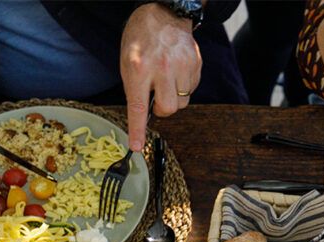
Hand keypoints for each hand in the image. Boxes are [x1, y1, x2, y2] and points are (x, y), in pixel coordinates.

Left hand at [120, 3, 200, 150]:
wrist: (164, 13)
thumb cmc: (141, 37)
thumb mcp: (127, 60)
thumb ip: (134, 86)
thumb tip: (142, 112)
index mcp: (139, 68)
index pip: (138, 107)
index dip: (137, 130)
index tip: (136, 146)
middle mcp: (162, 68)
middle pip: (168, 108)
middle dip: (162, 109)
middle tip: (155, 97)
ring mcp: (182, 66)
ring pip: (182, 101)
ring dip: (173, 96)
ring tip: (166, 79)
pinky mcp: (196, 64)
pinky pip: (191, 89)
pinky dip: (183, 86)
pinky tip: (176, 71)